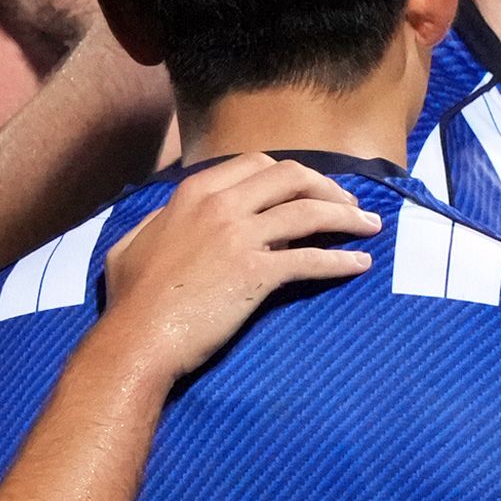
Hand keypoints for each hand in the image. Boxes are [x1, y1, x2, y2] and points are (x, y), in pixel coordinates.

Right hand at [97, 155, 377, 379]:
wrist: (138, 338)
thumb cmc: (132, 298)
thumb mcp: (135, 243)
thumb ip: (161, 221)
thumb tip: (177, 217)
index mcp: (194, 192)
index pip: (256, 163)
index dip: (290, 173)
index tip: (307, 188)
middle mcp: (221, 205)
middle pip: (291, 177)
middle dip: (326, 187)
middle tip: (348, 204)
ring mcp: (240, 237)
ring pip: (309, 213)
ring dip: (347, 217)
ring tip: (369, 226)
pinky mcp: (256, 274)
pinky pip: (310, 260)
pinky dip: (340, 260)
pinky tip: (359, 264)